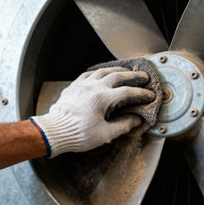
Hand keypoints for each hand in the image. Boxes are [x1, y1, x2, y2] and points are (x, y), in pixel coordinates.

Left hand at [30, 67, 155, 157]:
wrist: (54, 132)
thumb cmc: (77, 134)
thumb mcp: (104, 134)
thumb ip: (123, 125)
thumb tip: (136, 120)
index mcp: (102, 99)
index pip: (127, 92)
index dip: (141, 93)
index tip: (149, 95)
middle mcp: (92, 88)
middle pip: (117, 76)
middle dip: (132, 76)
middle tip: (143, 77)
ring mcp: (82, 85)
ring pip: (102, 71)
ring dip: (116, 70)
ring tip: (125, 71)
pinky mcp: (73, 87)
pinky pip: (87, 74)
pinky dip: (98, 72)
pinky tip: (101, 74)